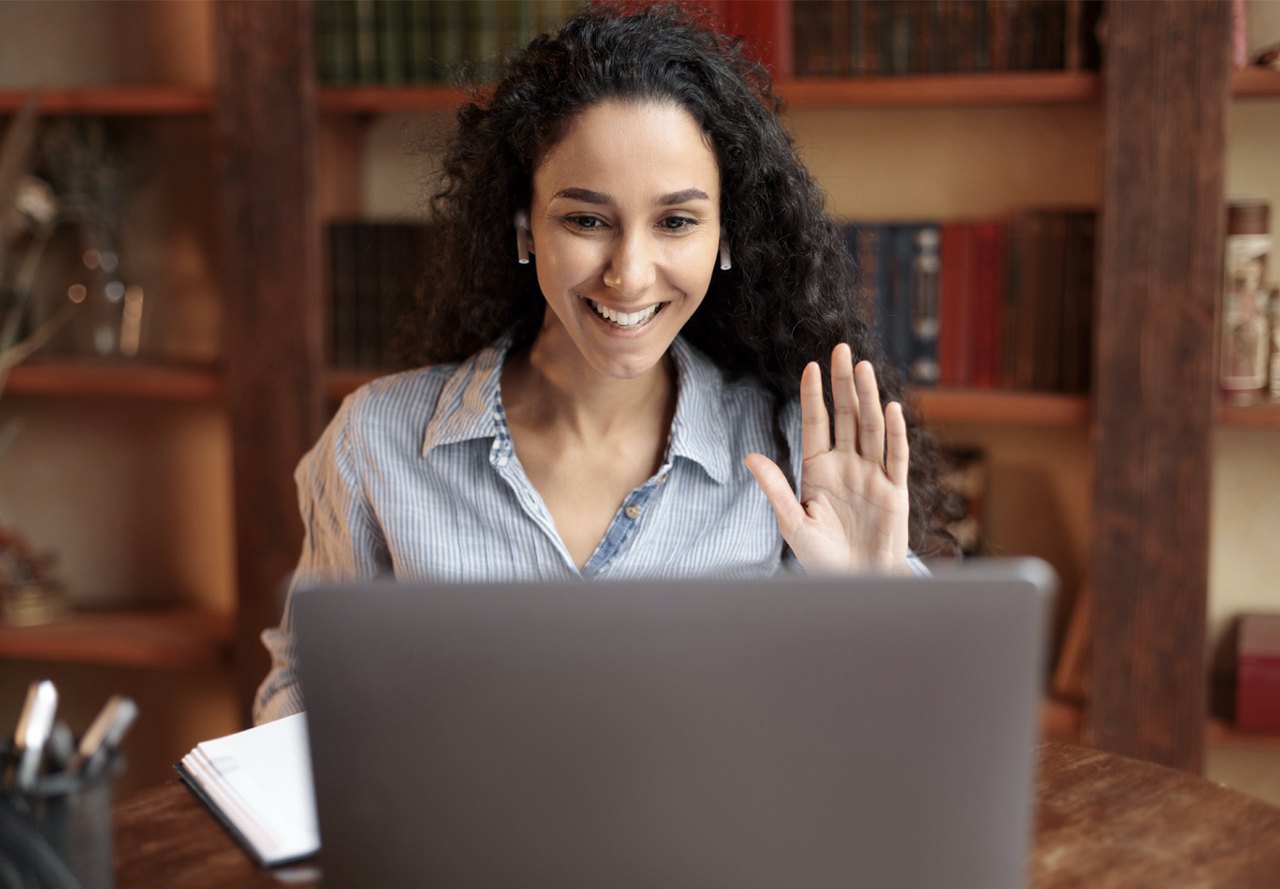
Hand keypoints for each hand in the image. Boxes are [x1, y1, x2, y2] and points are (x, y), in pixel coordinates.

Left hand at [745, 343, 909, 573]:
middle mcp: (846, 465)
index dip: (814, 396)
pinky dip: (894, 433)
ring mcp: (872, 475)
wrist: (855, 585)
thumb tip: (749, 456)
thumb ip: (775, 488)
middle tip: (842, 349)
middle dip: (844, 384)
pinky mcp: (894, 491)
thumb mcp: (793, 523)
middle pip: (847, 416)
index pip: (816, 424)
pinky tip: (890, 408)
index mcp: (818, 469)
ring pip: (871, 428)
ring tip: (863, 368)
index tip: (811, 366)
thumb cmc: (822, 558)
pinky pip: (895, 457)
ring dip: (868, 398)